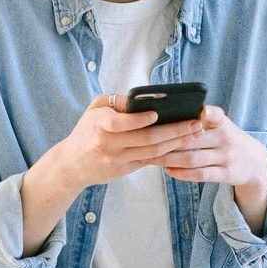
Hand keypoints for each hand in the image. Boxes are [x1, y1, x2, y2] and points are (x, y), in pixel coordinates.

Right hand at [51, 93, 205, 191]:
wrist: (71, 165)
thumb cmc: (85, 132)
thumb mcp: (93, 110)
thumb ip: (116, 102)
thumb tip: (143, 98)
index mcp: (99, 125)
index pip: (119, 123)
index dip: (139, 120)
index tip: (157, 114)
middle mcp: (108, 144)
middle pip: (146, 138)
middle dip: (174, 130)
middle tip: (195, 123)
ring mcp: (117, 159)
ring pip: (153, 151)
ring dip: (177, 142)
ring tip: (195, 133)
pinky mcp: (124, 169)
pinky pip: (150, 161)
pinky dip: (168, 154)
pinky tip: (183, 147)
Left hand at [152, 105, 266, 188]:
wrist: (254, 162)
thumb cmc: (227, 139)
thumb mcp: (221, 125)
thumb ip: (201, 120)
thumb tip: (165, 117)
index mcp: (224, 123)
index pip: (216, 115)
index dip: (208, 113)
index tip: (201, 111)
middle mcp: (226, 138)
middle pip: (193, 140)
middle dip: (168, 142)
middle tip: (145, 142)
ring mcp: (227, 157)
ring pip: (193, 159)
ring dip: (169, 159)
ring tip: (151, 158)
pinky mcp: (226, 174)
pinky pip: (201, 175)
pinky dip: (182, 174)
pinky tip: (168, 170)